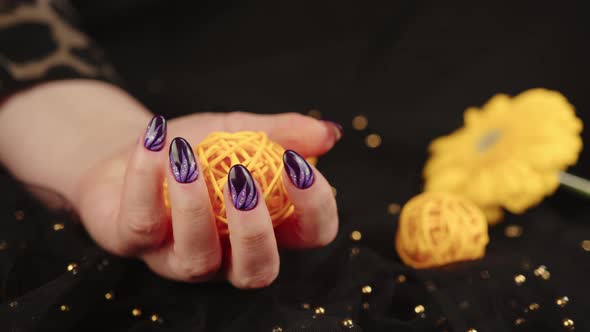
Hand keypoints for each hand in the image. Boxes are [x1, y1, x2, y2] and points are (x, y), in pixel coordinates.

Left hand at [73, 111, 340, 286]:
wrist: (143, 147)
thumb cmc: (202, 147)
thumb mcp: (244, 132)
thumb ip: (284, 133)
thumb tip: (330, 134)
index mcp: (266, 226)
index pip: (311, 234)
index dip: (316, 207)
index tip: (297, 162)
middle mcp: (228, 253)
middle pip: (258, 271)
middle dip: (256, 231)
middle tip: (245, 180)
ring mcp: (179, 256)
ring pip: (197, 259)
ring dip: (195, 207)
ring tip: (187, 157)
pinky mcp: (132, 244)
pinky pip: (141, 225)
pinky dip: (146, 179)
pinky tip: (155, 141)